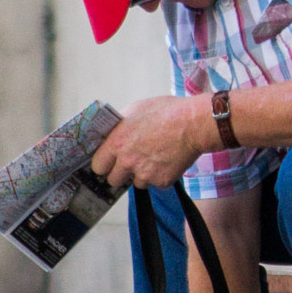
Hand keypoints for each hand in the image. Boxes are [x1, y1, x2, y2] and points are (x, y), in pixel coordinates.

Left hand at [91, 96, 208, 189]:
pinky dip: (160, 175)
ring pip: (136, 183)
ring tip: (155, 156)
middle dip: (120, 173)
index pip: (98, 166)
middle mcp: (127, 161)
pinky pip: (155, 183)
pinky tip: (167, 160)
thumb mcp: (136, 109)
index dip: (104, 164)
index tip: (109, 162)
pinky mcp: (161, 181)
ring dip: (142, 174)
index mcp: (117, 143)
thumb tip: (111, 133)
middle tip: (132, 162)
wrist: (194, 123)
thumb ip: (120, 126)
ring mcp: (144, 174)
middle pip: (113, 180)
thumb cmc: (167, 112)